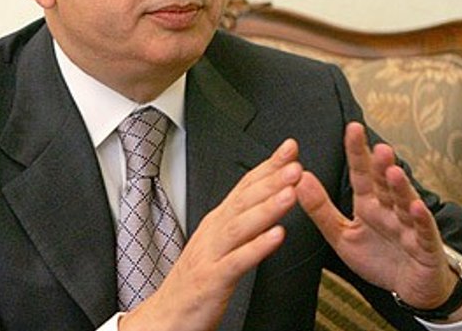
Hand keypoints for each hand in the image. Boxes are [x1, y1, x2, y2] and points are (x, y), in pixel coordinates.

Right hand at [120, 139, 301, 330]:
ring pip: (240, 226)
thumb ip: (239, 224)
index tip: (290, 148)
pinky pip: (237, 262)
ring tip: (291, 192)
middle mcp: (213, 233)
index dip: (267, 166)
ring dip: (267, 207)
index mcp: (217, 223)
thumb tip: (262, 201)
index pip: (244, 187)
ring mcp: (211, 255)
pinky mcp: (212, 280)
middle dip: (270, 180)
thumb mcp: (218, 246)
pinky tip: (277, 237)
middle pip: (243, 200)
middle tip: (295, 163)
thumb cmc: (195, 283)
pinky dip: (257, 248)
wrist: (166, 317)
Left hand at [292, 122, 461, 310]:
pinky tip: (414, 208)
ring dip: (399, 187)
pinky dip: (420, 220)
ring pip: (404, 202)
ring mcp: (410, 226)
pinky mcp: (425, 246)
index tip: (352, 129)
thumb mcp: (341, 235)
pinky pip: (422, 231)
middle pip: (385, 183)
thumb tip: (298, 178)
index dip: (357, 152)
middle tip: (378, 146)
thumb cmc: (379, 258)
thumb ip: (320, 209)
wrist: (410, 288)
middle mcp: (390, 209)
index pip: (362, 173)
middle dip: (382, 165)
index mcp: (369, 204)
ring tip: (393, 171)